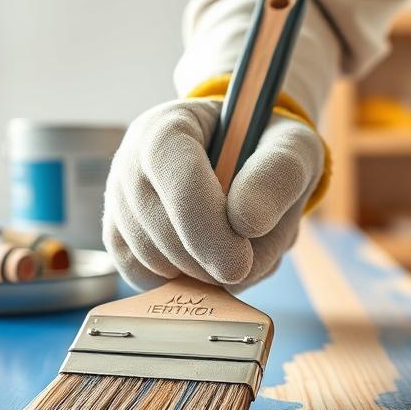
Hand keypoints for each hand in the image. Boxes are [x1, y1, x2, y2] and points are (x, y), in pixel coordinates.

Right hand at [103, 98, 323, 289]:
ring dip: (200, 273)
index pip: (177, 182)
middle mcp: (131, 159)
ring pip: (149, 259)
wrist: (248, 160)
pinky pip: (141, 275)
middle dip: (209, 259)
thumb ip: (278, 174)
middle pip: (158, 230)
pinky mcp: (118, 234)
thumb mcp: (292, 147)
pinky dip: (181, 283)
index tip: (241, 263)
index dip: (208, 230)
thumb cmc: (267, 149)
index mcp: (170, 127)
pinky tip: (209, 263)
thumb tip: (246, 222)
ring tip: (235, 249)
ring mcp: (119, 198)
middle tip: (248, 258)